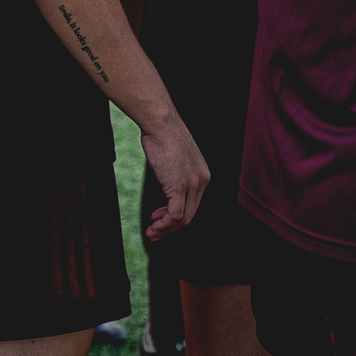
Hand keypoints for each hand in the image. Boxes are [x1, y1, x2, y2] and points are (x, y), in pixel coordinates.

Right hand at [138, 114, 208, 239]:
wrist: (161, 123)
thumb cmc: (163, 133)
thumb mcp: (175, 155)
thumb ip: (175, 169)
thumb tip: (166, 176)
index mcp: (203, 174)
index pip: (193, 204)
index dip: (177, 215)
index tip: (161, 217)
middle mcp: (202, 181)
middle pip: (190, 215)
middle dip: (171, 227)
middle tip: (156, 231)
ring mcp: (192, 184)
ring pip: (184, 219)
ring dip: (166, 229)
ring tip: (152, 232)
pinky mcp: (179, 186)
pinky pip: (175, 215)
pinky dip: (164, 224)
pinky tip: (154, 224)